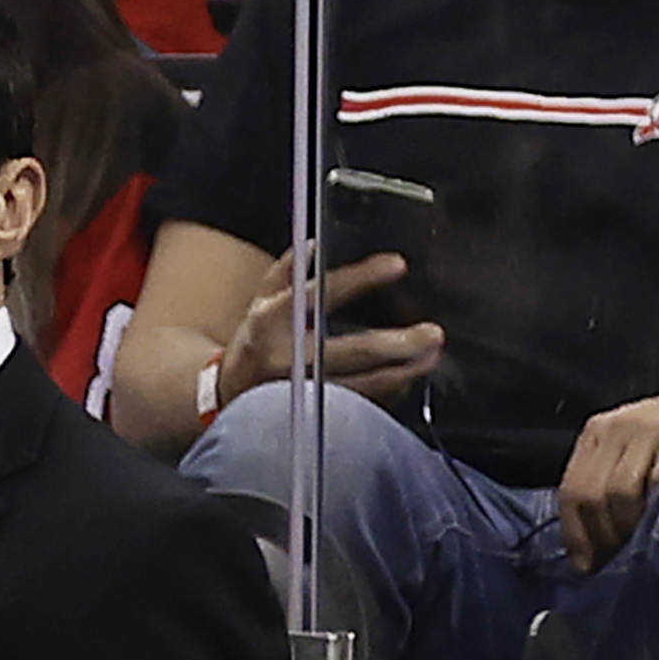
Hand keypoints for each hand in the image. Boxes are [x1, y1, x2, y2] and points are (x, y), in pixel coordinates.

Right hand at [211, 245, 441, 419]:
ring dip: (401, 374)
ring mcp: (301, 391)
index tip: (398, 264)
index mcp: (274, 319)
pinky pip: (356, 407)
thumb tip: (315, 244)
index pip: (323, 292)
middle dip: (397, 344)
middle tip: (432, 334)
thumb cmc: (253, 342)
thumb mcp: (260, 300)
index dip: (363, 277)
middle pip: (352, 351)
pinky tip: (406, 379)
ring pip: (361, 387)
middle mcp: (288, 357)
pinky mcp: (311, 415)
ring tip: (429, 359)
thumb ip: (286, 270)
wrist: (226, 394)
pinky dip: (385, 393)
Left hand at [554, 375, 658, 570]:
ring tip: (651, 549)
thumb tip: (591, 546)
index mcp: (602, 431)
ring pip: (621, 496)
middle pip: (591, 496)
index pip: (572, 490)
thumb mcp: (645, 448)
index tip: (588, 567)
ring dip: (631, 531)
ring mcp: (654, 430)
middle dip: (603, 537)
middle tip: (622, 566)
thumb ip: (615, 483)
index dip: (578, 535)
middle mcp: (622, 426)